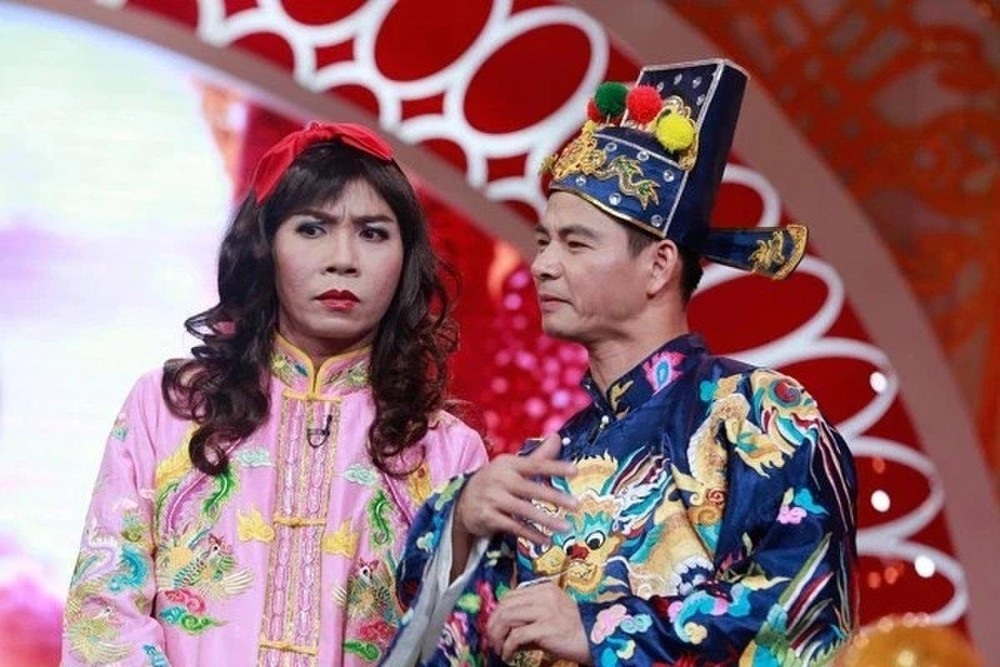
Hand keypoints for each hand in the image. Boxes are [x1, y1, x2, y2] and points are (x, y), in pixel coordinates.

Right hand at [455, 433, 577, 544]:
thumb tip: (558, 437)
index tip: (575, 471)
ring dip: (546, 520)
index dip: (555, 467)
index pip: (535, 464)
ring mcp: (492, 498)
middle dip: (555, 497)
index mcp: (509, 464)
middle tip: (576, 505)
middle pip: (531, 489)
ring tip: (566, 527)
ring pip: (523, 511)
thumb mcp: (512, 466)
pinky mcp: (487, 517)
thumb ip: (537, 456)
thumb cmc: (495, 481)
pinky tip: (546, 540)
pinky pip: (514, 527)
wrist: (462, 500)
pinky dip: (531, 534)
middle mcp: (500, 479)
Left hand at [486, 581, 591, 663]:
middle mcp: (544, 596)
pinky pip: (517, 635)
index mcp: (545, 588)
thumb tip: (503, 625)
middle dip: (493, 624)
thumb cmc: (572, 630)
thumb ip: (530, 614)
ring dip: (498, 635)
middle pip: (506, 605)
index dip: (498, 611)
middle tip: (491, 639)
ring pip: (508, 617)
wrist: (594, 640)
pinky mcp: (546, 628)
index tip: (494, 625)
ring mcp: (545, 611)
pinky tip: (508, 655)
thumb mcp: (551, 614)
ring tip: (498, 648)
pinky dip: (508, 646)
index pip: (511, 595)